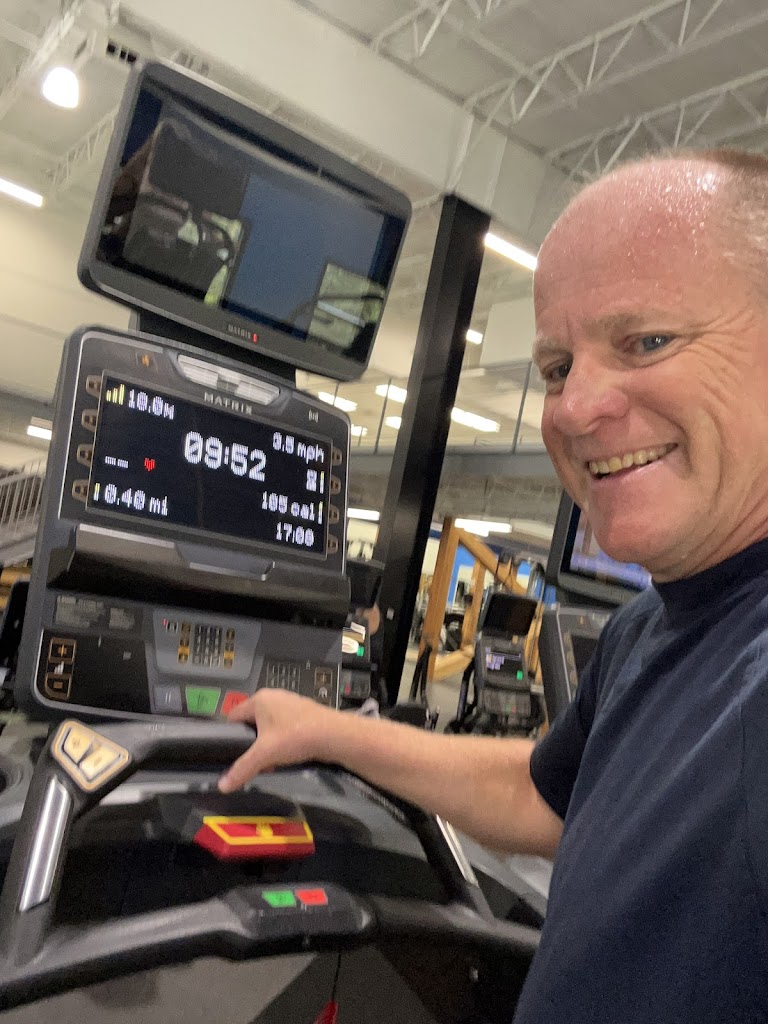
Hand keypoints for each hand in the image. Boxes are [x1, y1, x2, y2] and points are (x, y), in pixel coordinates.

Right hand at [218, 689, 337, 792]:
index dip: (229, 734)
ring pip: (270, 725)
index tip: (230, 752)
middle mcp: (274, 696)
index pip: (234, 716)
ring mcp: (291, 702)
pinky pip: (286, 726)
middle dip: (252, 742)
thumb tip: (222, 786)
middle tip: (254, 760)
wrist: (334, 735)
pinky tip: (289, 754)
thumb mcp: (265, 754)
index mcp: (259, 699)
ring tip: (272, 761)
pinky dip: (284, 739)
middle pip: (253, 721)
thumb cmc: (295, 737)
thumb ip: (242, 769)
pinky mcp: (305, 711)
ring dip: (269, 743)